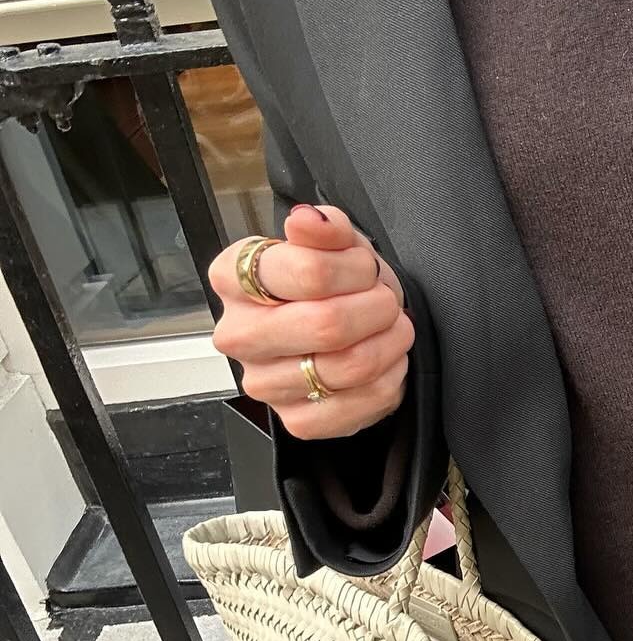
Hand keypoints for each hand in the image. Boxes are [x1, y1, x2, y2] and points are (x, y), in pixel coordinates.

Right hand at [209, 204, 413, 440]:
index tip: (365, 269)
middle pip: (328, 325)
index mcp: (233, 278)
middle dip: (377, 308)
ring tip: (391, 328)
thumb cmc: (332, 285)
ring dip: (389, 342)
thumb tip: (308, 220)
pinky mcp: (294, 420)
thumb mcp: (335, 242)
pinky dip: (389, 379)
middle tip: (385, 301)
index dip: (356, 269)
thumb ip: (325, 226)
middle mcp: (238, 334)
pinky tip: (385, 361)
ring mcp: (263, 382)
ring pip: (350, 365)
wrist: (343, 331)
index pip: (309, 272)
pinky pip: (360, 402)